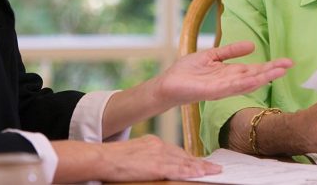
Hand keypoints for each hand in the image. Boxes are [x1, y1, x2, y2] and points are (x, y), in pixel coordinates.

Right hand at [96, 135, 220, 181]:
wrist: (102, 158)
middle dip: (199, 163)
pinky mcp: (156, 165)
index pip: (176, 151)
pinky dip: (192, 171)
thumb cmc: (112, 159)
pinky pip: (179, 169)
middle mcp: (158, 145)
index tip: (201, 162)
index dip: (190, 158)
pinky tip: (202, 173)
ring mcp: (158, 155)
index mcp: (152, 142)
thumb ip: (146, 158)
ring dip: (201, 167)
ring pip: (185, 162)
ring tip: (215, 171)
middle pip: (183, 155)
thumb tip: (154, 166)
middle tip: (214, 167)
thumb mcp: (133, 154)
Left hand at [155, 41, 292, 106]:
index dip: (271, 66)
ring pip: (247, 83)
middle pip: (255, 76)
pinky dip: (243, 83)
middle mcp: (230, 82)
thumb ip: (230, 51)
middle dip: (272, 71)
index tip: (287, 62)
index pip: (255, 70)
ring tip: (279, 71)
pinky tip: (255, 79)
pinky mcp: (212, 92)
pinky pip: (230, 87)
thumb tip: (252, 45)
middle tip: (290, 65)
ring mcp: (223, 88)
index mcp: (230, 73)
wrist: (168, 83)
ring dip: (263, 77)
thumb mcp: (212, 55)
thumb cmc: (187, 71)